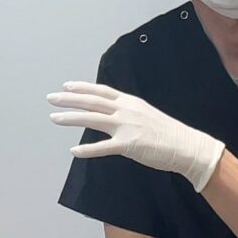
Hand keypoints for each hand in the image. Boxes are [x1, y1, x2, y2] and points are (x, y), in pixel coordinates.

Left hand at [50, 82, 224, 189]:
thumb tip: (113, 114)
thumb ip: (128, 112)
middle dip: (69, 99)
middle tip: (51, 98)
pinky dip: (87, 150)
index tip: (67, 86)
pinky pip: (103, 147)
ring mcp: (127, 126)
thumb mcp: (146, 114)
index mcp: (130, 102)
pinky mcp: (129, 144)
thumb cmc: (168, 133)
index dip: (82, 88)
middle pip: (92, 101)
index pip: (101, 91)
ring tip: (54, 118)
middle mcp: (126, 110)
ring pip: (92, 119)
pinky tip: (73, 151)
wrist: (186, 146)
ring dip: (71, 118)